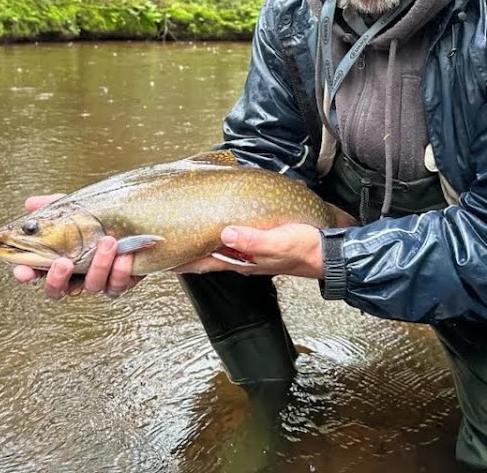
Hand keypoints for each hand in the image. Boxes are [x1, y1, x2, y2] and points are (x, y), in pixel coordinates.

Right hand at [11, 194, 144, 299]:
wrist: (134, 222)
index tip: (23, 272)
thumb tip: (31, 204)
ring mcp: (96, 281)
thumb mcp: (75, 209)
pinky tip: (124, 255)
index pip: (35, 272)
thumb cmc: (99, 218)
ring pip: (92, 285)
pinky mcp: (119, 283)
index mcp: (58, 259)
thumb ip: (53, 207)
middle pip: (57, 291)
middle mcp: (75, 276)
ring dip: (99, 265)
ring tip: (108, 241)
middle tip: (64, 262)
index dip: (26, 274)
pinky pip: (117, 286)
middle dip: (57, 279)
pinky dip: (121, 271)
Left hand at [171, 223, 323, 278]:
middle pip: (204, 255)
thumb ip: (253, 240)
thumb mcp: (280, 242)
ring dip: (199, 241)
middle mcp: (242, 258)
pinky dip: (218, 232)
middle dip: (184, 250)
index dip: (181, 260)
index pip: (203, 262)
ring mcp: (249, 251)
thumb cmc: (306, 249)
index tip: (158, 256)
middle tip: (162, 241)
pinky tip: (215, 224)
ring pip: (216, 246)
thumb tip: (226, 232)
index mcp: (242, 260)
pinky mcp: (259, 241)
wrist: (328, 252)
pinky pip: (231, 237)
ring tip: (181, 231)